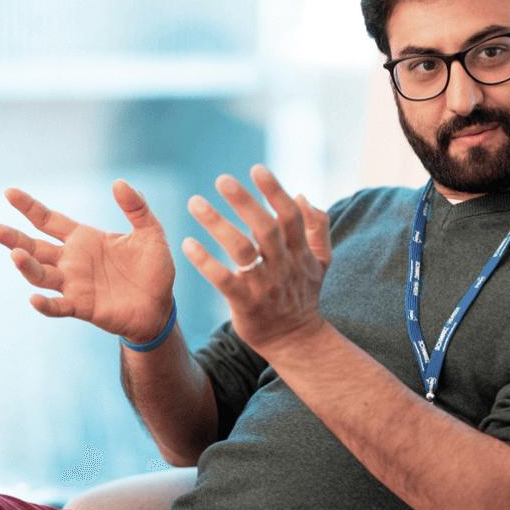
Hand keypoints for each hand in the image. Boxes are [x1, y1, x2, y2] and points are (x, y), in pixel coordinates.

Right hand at [0, 180, 175, 340]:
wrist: (161, 306)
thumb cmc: (153, 269)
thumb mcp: (150, 233)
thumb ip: (136, 208)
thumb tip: (119, 182)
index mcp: (83, 239)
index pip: (48, 220)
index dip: (29, 207)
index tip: (9, 193)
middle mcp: (72, 261)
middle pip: (35, 247)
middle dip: (14, 238)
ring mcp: (74, 285)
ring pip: (41, 275)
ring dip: (27, 267)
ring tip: (16, 255)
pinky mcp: (82, 307)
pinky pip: (58, 306)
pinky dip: (45, 305)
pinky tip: (34, 299)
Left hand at [182, 165, 331, 352]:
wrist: (296, 340)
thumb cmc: (303, 295)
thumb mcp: (321, 261)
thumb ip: (318, 227)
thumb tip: (302, 194)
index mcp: (300, 253)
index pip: (290, 216)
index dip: (274, 192)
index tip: (256, 169)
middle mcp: (283, 266)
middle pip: (265, 228)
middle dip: (245, 202)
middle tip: (222, 179)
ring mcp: (264, 285)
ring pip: (241, 250)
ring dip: (218, 224)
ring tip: (196, 203)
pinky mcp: (244, 303)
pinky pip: (223, 279)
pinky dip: (205, 261)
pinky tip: (188, 243)